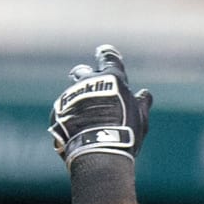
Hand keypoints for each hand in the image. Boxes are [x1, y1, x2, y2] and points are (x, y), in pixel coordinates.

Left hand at [49, 45, 152, 166]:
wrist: (97, 151)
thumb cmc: (125, 134)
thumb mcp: (140, 119)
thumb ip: (142, 104)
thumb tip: (144, 94)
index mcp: (112, 78)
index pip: (108, 57)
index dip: (107, 54)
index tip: (103, 52)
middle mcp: (89, 82)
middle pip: (83, 71)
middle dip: (85, 75)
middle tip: (87, 82)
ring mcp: (71, 95)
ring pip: (73, 93)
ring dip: (78, 101)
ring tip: (85, 120)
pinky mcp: (58, 111)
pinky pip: (63, 110)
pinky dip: (69, 116)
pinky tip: (75, 131)